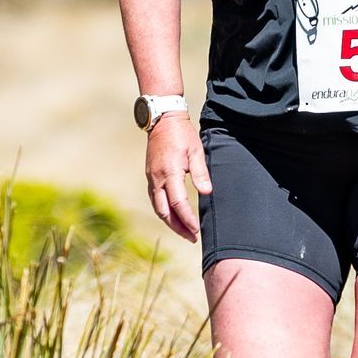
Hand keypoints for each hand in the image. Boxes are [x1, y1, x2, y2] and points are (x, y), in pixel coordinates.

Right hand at [145, 112, 209, 241]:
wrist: (162, 119)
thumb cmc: (182, 134)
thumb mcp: (196, 151)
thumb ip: (201, 173)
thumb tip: (207, 193)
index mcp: (170, 172)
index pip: (178, 203)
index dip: (187, 219)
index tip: (196, 230)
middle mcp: (157, 178)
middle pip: (164, 211)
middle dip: (178, 227)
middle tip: (192, 238)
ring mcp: (151, 178)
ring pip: (158, 208)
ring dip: (170, 222)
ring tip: (184, 232)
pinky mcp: (150, 176)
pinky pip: (155, 200)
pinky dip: (164, 212)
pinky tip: (173, 217)